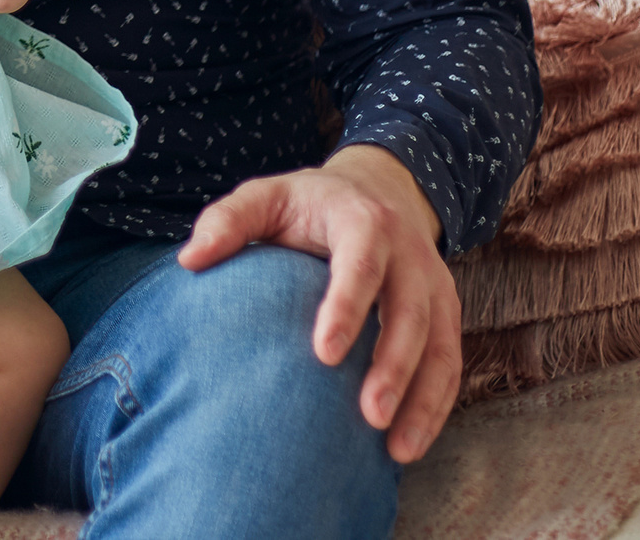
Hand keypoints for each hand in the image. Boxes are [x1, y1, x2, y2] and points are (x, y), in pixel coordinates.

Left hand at [178, 145, 458, 463]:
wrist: (378, 190)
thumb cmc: (308, 203)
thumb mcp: (266, 196)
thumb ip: (228, 221)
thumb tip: (189, 260)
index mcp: (363, 220)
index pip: (361, 263)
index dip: (347, 307)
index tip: (324, 354)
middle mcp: (409, 253)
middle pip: (410, 313)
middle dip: (393, 367)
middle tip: (368, 414)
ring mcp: (434, 284)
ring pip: (441, 345)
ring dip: (422, 398)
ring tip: (396, 448)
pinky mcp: (446, 312)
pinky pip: (450, 363)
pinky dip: (436, 405)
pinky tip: (410, 443)